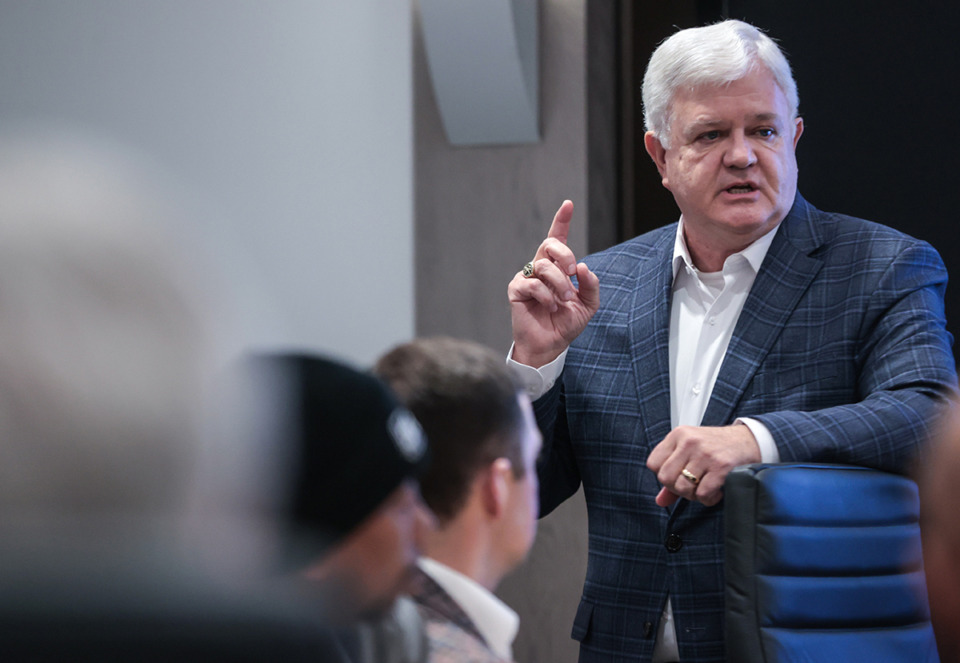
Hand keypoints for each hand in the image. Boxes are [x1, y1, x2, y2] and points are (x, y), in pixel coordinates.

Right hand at [508, 200, 599, 367]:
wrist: (550, 345)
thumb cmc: (566, 323)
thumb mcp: (588, 305)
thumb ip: (591, 285)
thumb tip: (584, 268)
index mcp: (558, 267)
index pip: (558, 238)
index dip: (561, 220)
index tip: (568, 204)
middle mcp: (541, 268)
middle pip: (550, 244)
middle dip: (566, 254)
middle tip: (574, 272)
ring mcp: (527, 277)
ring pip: (544, 266)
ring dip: (560, 284)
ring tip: (564, 300)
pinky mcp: (517, 289)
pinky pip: (533, 284)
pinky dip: (546, 296)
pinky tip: (549, 307)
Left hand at [646, 423, 760, 506]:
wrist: (749, 440)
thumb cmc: (717, 446)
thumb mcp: (691, 451)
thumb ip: (673, 473)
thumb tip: (660, 500)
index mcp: (678, 435)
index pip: (653, 463)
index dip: (664, 476)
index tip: (677, 476)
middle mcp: (689, 442)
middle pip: (665, 478)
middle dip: (677, 489)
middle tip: (691, 486)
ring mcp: (705, 453)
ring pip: (683, 488)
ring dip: (694, 495)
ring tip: (704, 487)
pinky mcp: (721, 466)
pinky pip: (703, 494)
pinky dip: (709, 499)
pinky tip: (716, 490)